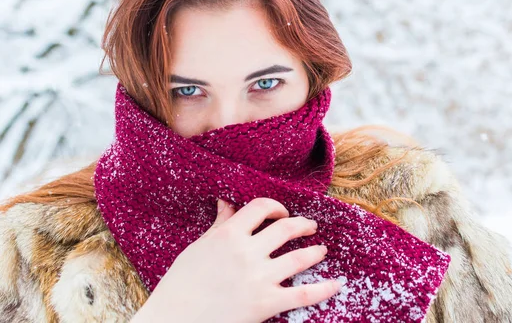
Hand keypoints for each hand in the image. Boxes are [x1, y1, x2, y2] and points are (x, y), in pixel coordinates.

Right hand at [130, 197, 341, 322]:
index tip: (281, 213)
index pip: (261, 207)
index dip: (276, 206)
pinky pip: (303, 295)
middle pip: (286, 229)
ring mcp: (259, 278)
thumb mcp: (198, 248)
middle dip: (303, 225)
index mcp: (229, 235)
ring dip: (315, 251)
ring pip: (299, 257)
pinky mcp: (266, 303)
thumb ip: (219, 225)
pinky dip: (324, 289)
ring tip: (322, 250)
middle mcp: (247, 252)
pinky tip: (336, 284)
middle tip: (310, 226)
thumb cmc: (181, 284)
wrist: (173, 320)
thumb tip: (227, 202)